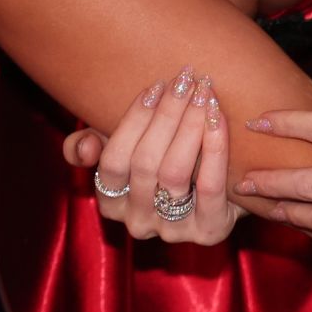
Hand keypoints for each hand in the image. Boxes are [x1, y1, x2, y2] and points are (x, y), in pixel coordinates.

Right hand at [63, 67, 242, 244]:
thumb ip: (92, 145)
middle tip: (186, 80)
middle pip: (145, 163)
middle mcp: (137, 222)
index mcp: (112, 203)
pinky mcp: (210, 231)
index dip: (133, 121)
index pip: (113, 162)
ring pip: (175, 172)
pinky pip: (210, 186)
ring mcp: (173, 230)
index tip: (156, 86)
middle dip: (167, 114)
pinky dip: (214, 146)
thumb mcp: (128, 147)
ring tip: (203, 93)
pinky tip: (217, 117)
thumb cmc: (171, 157)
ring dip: (190, 125)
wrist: (227, 186)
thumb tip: (84, 148)